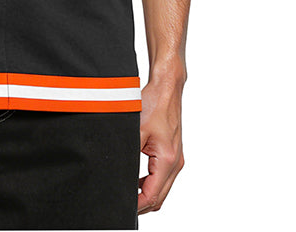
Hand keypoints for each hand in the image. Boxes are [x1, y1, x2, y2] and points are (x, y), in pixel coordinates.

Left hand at [136, 75, 184, 214]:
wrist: (167, 88)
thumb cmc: (154, 103)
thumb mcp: (136, 130)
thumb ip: (128, 153)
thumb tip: (119, 173)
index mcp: (167, 160)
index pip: (152, 196)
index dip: (136, 206)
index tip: (122, 207)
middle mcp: (175, 163)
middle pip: (159, 198)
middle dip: (142, 205)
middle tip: (123, 205)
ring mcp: (176, 159)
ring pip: (162, 190)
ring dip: (147, 195)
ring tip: (128, 195)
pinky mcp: (173, 154)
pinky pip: (163, 178)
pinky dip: (151, 184)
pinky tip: (137, 181)